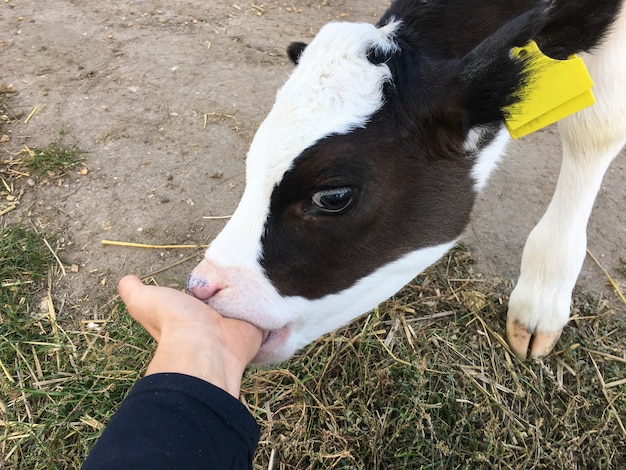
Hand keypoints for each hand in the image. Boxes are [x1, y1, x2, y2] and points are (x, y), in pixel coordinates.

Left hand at [118, 275, 262, 397]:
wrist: (204, 346)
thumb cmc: (174, 323)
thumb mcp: (144, 301)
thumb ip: (134, 291)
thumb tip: (127, 279)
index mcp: (190, 315)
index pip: (200, 294)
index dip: (204, 284)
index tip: (211, 272)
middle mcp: (213, 322)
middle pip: (225, 298)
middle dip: (231, 288)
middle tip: (241, 268)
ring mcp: (237, 325)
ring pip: (246, 304)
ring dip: (252, 295)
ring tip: (262, 273)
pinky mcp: (258, 328)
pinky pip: (267, 313)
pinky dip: (271, 306)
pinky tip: (275, 289)